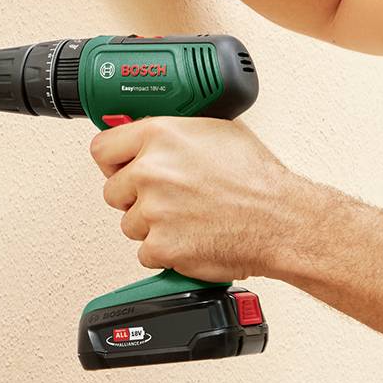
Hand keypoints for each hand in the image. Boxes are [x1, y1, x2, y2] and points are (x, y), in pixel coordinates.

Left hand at [91, 118, 318, 282]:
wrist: (279, 220)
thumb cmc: (257, 179)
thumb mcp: (217, 130)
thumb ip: (175, 131)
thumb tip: (152, 134)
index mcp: (160, 136)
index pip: (103, 148)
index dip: (113, 161)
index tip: (119, 168)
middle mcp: (151, 171)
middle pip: (112, 190)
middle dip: (134, 197)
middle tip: (167, 199)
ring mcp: (153, 210)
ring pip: (129, 224)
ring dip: (152, 226)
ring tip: (187, 218)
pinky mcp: (161, 245)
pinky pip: (145, 252)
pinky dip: (165, 251)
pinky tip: (190, 237)